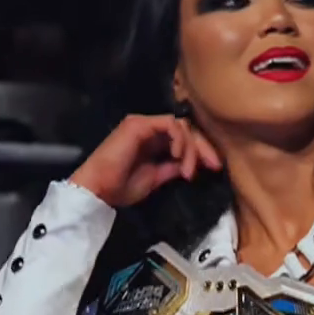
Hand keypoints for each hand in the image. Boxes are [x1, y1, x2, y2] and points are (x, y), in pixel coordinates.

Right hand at [70, 113, 221, 207]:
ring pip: (181, 126)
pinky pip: (169, 124)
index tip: (214, 168)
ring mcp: (143, 125)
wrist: (99, 189)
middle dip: (203, 147)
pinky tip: (178, 157)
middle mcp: (149, 129)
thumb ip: (173, 167)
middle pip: (186, 129)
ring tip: (187, 170)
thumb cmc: (121, 187)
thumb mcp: (156, 177)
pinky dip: (179, 139)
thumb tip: (193, 164)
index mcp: (153, 141)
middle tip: (214, 166)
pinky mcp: (139, 124)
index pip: (184, 138)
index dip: (202, 151)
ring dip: (191, 148)